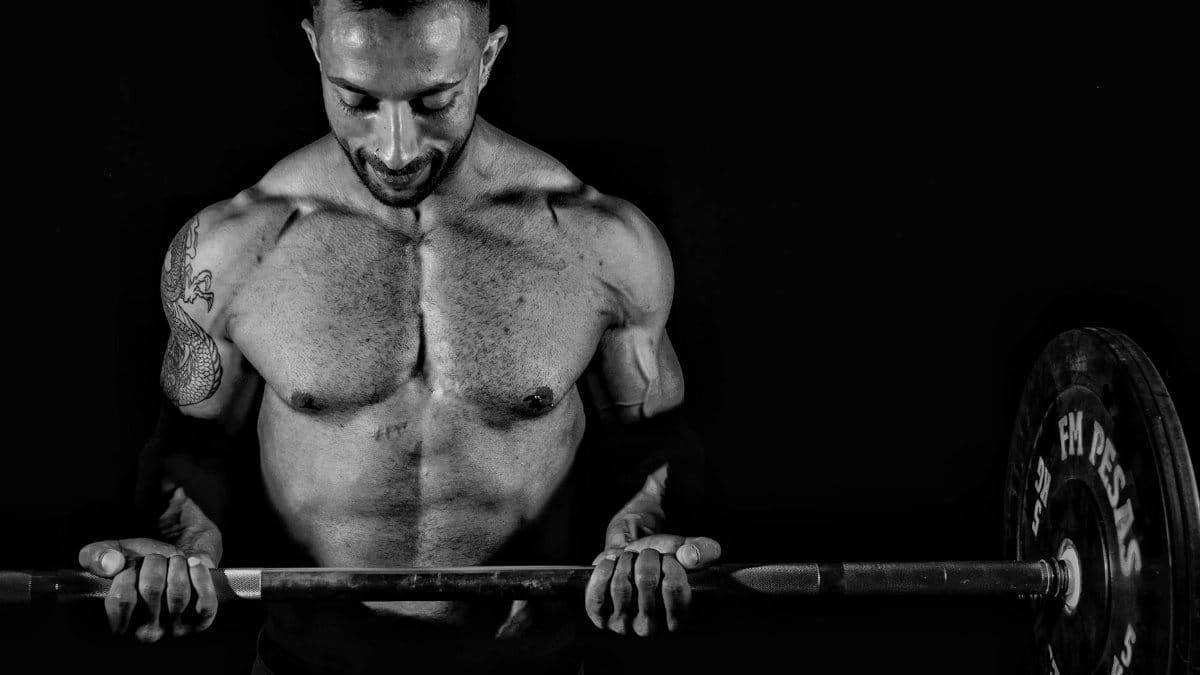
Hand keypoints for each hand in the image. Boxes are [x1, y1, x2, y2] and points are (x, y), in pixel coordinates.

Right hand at [77, 486, 222, 642]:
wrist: (180, 550)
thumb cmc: (142, 561)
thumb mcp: (113, 554)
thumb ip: (97, 556)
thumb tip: (110, 564)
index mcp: (121, 624)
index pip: (121, 600)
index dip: (127, 574)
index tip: (131, 565)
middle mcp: (147, 632)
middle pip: (151, 590)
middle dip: (155, 563)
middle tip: (156, 559)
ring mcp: (176, 629)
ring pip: (178, 594)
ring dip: (177, 565)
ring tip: (174, 561)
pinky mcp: (202, 619)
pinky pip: (205, 603)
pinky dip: (200, 577)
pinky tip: (193, 564)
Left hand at [585, 515, 720, 635]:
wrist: (632, 555)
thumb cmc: (663, 557)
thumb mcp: (689, 549)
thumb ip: (703, 550)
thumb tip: (689, 557)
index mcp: (677, 620)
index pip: (674, 587)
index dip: (670, 564)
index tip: (667, 558)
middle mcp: (650, 629)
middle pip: (646, 582)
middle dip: (646, 558)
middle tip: (648, 555)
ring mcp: (623, 626)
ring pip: (621, 586)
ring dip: (626, 561)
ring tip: (631, 559)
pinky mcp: (600, 617)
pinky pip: (597, 593)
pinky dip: (603, 571)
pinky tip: (611, 562)